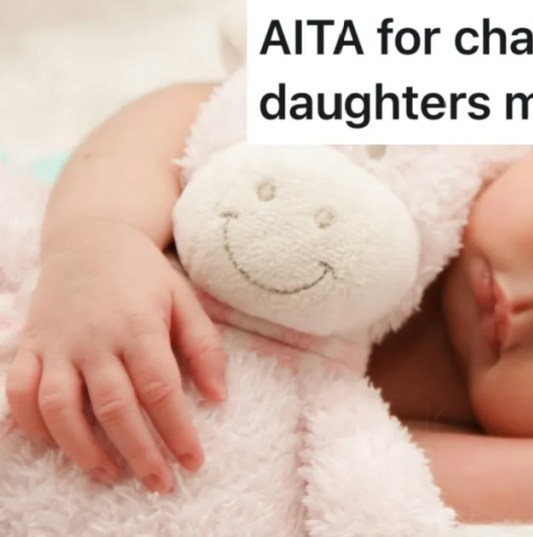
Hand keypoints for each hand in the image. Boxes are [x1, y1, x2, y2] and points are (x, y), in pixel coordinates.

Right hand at [4, 219, 227, 491]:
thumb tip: (218, 397)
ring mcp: (57, 344)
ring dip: (83, 449)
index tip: (193, 462)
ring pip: (61, 407)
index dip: (177, 430)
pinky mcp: (29, 347)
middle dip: (139, 451)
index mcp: (139, 326)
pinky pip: (19, 392)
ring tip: (111, 474)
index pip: (160, 388)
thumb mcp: (184, 300)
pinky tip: (56, 445)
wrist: (90, 239)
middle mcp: (95, 338)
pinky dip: (31, 424)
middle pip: (114, 406)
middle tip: (160, 483)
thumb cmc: (144, 277)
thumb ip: (204, 347)